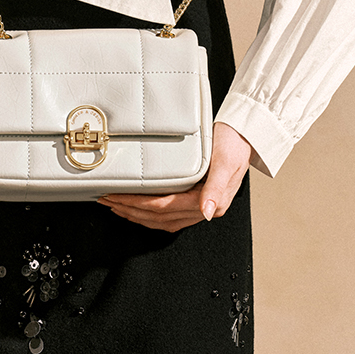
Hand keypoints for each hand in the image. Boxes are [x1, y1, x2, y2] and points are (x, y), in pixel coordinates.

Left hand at [97, 121, 251, 231]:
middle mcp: (205, 207)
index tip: (116, 198)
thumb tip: (206, 212)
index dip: (136, 205)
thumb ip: (215, 188)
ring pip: (163, 220)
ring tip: (118, 206)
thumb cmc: (235, 142)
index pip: (163, 208)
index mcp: (209, 201)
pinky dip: (152, 214)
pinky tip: (141, 210)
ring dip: (139, 215)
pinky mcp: (199, 198)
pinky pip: (171, 214)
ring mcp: (201, 205)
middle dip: (131, 211)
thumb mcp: (226, 161)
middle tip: (108, 201)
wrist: (246, 133)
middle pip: (159, 217)